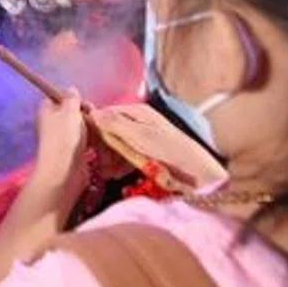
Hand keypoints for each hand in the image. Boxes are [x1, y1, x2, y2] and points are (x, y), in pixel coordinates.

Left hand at [26, 92, 90, 205]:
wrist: (64, 172)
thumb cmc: (64, 137)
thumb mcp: (69, 111)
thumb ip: (72, 98)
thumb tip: (71, 89)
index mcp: (47, 111)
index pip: (58, 97)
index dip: (72, 98)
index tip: (83, 103)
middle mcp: (53, 124)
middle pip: (73, 113)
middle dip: (86, 114)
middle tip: (93, 118)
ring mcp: (64, 139)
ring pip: (82, 127)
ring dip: (92, 129)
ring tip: (99, 131)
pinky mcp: (74, 152)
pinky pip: (87, 142)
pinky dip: (94, 142)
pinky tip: (100, 143)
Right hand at [90, 102, 227, 190]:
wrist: (198, 174)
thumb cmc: (172, 153)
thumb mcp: (141, 137)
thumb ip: (116, 124)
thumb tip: (92, 113)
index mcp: (138, 112)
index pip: (105, 114)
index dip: (94, 130)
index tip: (88, 147)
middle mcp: (139, 121)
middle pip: (109, 130)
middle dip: (102, 148)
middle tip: (100, 165)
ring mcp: (142, 137)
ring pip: (116, 144)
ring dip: (109, 158)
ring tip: (109, 173)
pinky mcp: (146, 152)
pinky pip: (126, 155)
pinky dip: (119, 164)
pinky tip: (118, 174)